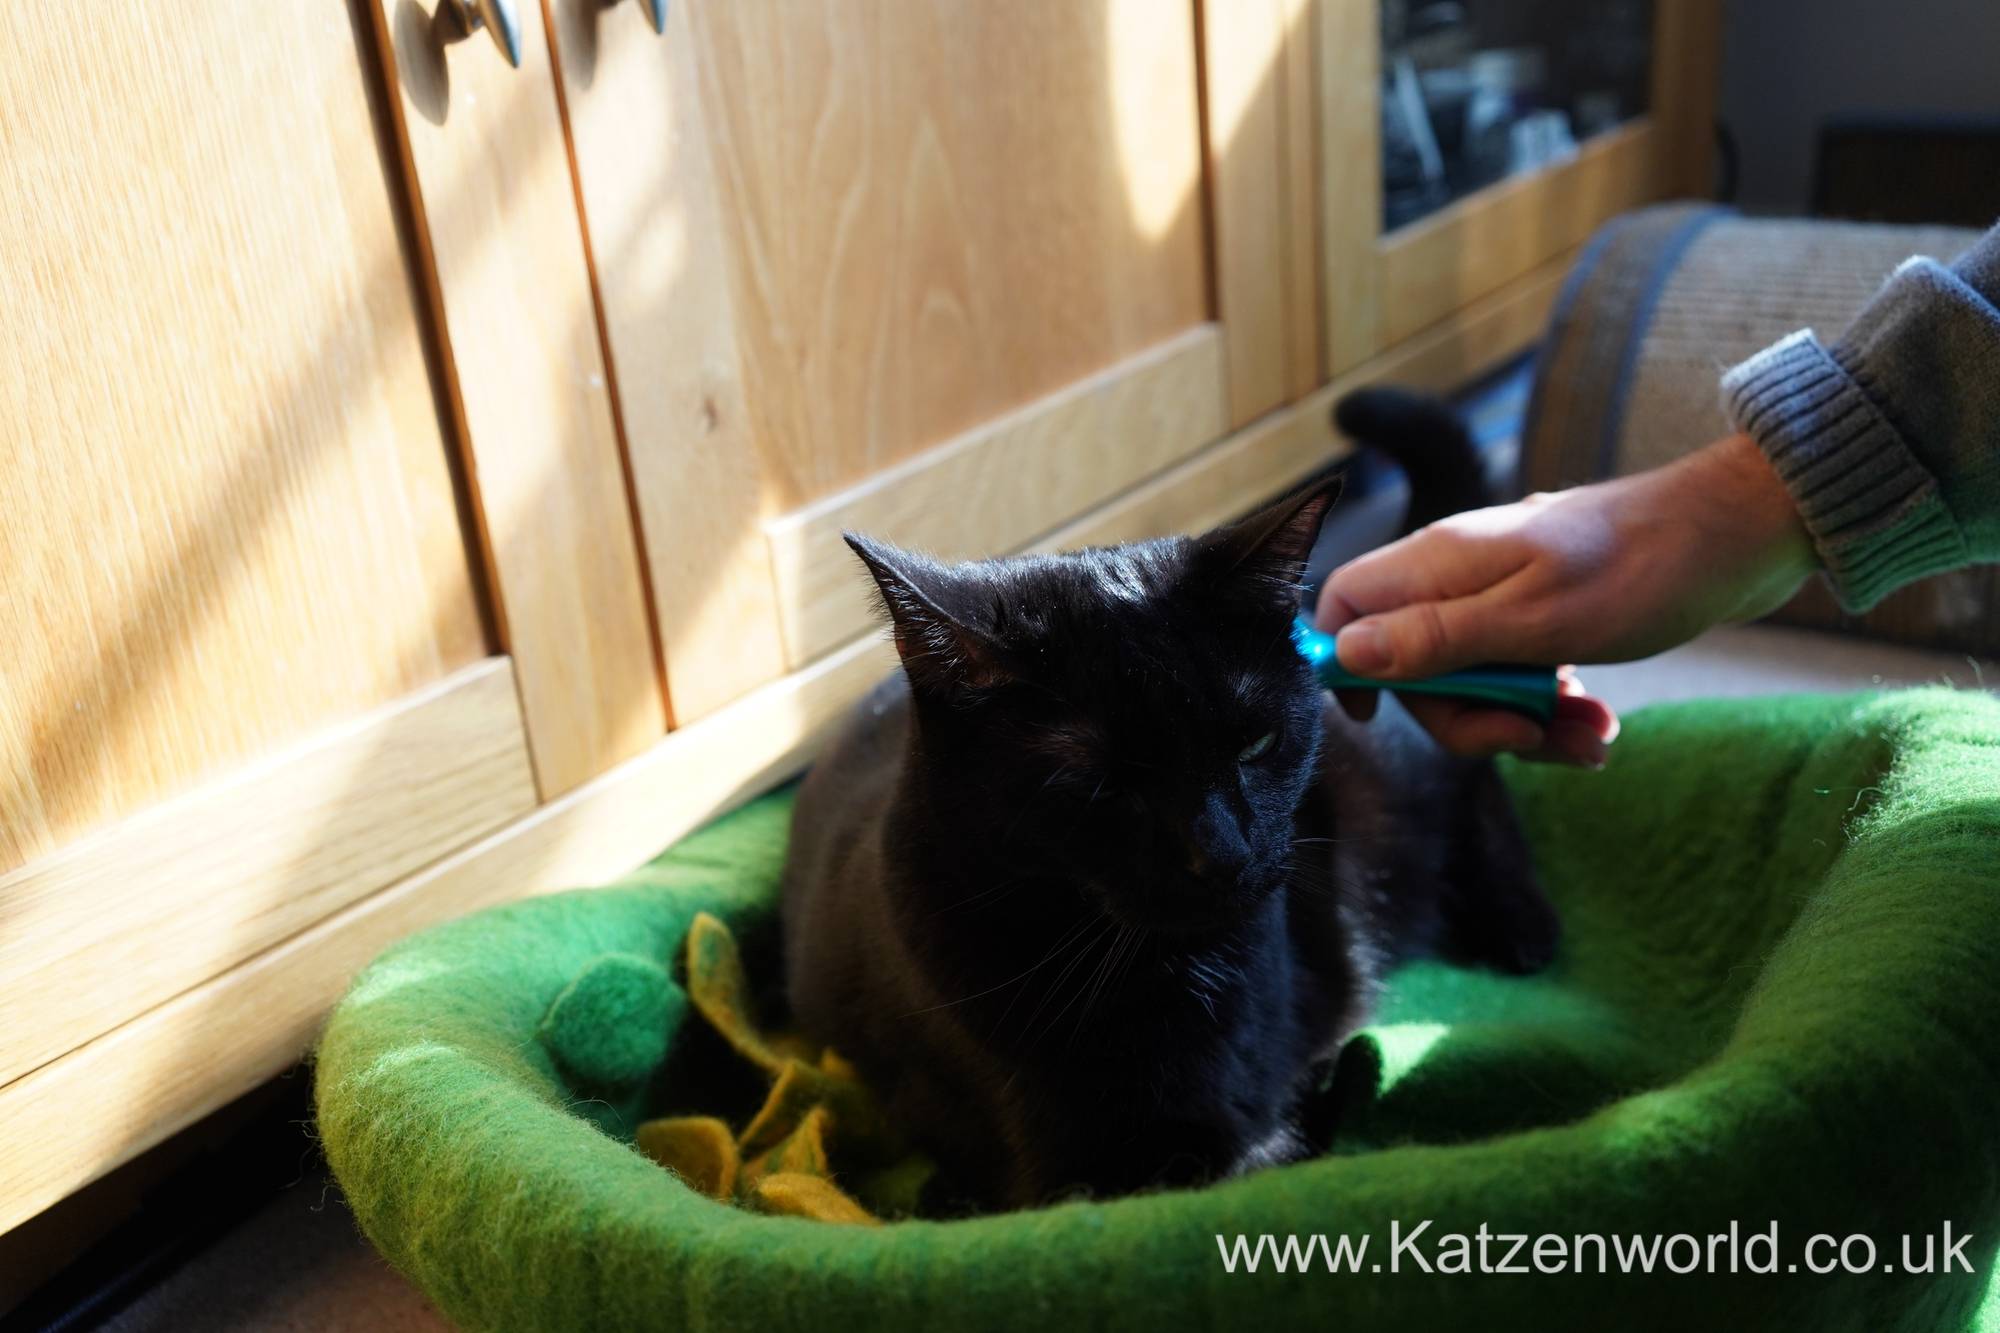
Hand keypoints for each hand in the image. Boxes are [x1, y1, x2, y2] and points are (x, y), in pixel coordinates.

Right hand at [1316, 432, 1817, 764]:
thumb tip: (1347, 653)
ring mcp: (1506, 595)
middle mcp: (1463, 576)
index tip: (1376, 713)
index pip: (1347, 604)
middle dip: (1466, 717)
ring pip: (1474, 681)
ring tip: (1590, 737)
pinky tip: (1600, 723)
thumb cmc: (1643, 568)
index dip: (1346, 661)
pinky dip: (1555, 710)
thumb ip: (1436, 639)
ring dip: (1523, 724)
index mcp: (1444, 564)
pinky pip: (1523, 677)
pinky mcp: (1549, 614)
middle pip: (1413, 665)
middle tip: (1524, 735)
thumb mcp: (1534, 622)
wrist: (1744, 535)